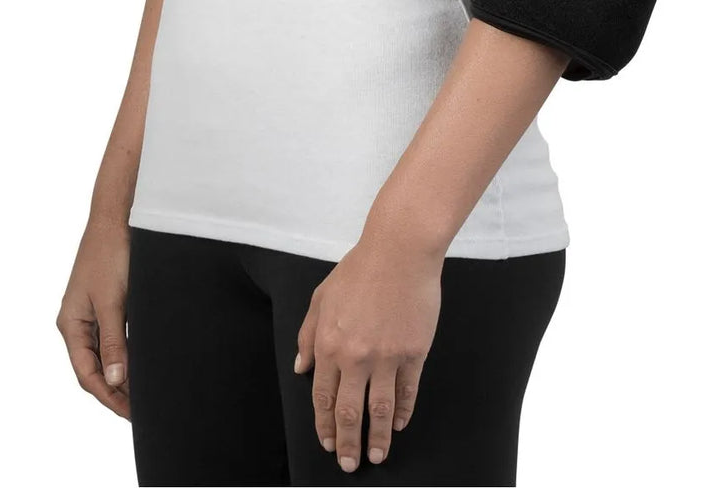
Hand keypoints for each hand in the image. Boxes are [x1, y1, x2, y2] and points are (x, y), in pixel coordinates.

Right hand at [55, 217, 131, 418]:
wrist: (117, 217)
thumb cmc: (110, 254)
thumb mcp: (113, 301)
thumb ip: (114, 340)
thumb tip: (116, 380)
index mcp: (71, 324)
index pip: (86, 373)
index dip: (108, 396)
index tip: (130, 413)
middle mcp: (78, 322)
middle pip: (94, 368)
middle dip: (116, 391)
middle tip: (141, 410)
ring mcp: (93, 312)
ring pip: (106, 354)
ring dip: (122, 374)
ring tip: (144, 393)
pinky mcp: (109, 302)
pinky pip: (115, 337)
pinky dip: (127, 353)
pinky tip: (143, 362)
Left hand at [294, 231, 444, 471]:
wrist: (400, 252)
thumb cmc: (360, 269)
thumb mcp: (321, 297)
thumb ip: (307, 335)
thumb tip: (301, 368)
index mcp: (329, 344)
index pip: (324, 397)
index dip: (324, 424)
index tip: (326, 442)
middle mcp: (356, 356)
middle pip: (350, 412)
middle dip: (348, 443)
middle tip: (349, 463)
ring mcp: (387, 356)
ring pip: (380, 410)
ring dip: (378, 437)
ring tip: (378, 455)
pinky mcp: (414, 352)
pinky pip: (408, 391)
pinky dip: (404, 411)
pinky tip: (401, 422)